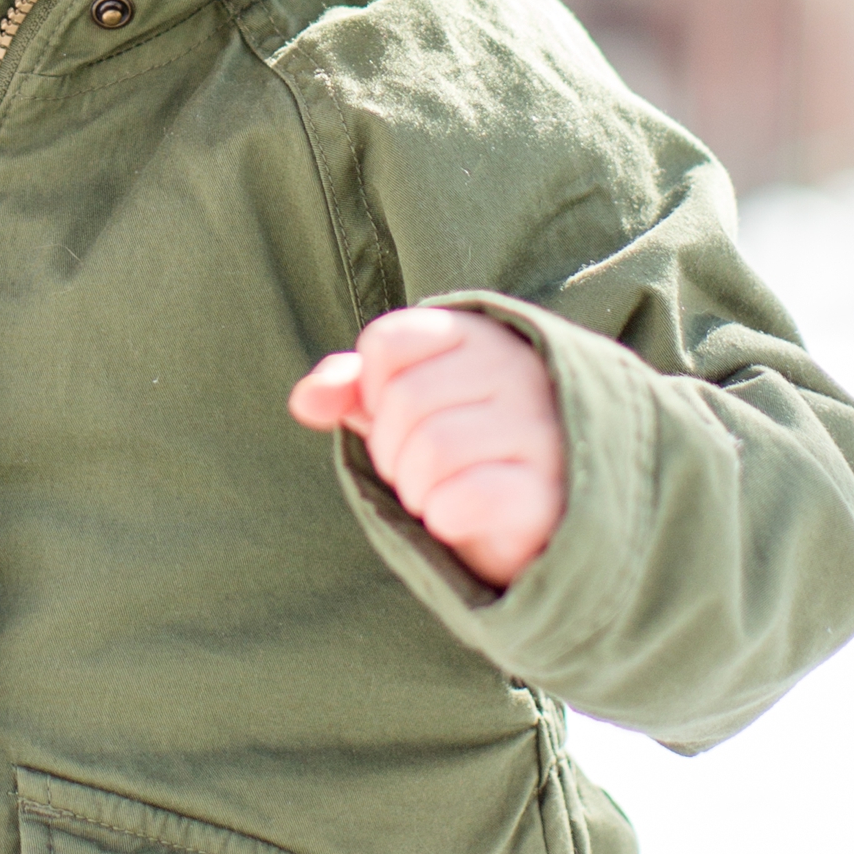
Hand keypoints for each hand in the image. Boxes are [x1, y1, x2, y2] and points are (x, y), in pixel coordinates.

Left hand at [289, 306, 565, 588]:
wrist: (533, 520)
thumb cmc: (457, 450)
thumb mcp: (399, 408)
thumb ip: (349, 389)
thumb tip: (305, 402)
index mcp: (480, 334)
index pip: (385, 342)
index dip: (370, 391)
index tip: (396, 417)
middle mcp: (518, 369)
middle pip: (404, 400)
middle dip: (390, 450)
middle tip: (419, 468)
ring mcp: (541, 428)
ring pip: (432, 450)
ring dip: (415, 488)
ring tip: (438, 492)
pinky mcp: (548, 490)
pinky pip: (465, 498)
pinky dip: (443, 516)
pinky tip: (458, 516)